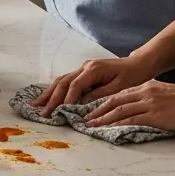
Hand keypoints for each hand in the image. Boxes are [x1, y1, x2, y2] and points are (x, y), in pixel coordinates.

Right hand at [32, 56, 157, 115]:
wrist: (138, 64)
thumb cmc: (132, 75)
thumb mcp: (119, 87)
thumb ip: (100, 94)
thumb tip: (82, 103)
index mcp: (94, 69)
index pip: (75, 85)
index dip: (67, 98)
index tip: (59, 111)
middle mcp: (85, 67)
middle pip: (63, 82)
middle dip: (51, 98)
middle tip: (42, 111)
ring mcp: (83, 68)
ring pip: (61, 80)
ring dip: (48, 93)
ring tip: (36, 104)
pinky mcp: (83, 72)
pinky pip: (66, 81)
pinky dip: (55, 90)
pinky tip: (47, 97)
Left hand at [84, 81, 174, 131]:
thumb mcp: (168, 96)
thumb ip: (154, 100)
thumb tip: (144, 110)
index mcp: (148, 87)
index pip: (120, 94)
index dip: (105, 102)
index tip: (93, 109)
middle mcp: (145, 92)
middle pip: (114, 100)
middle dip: (97, 109)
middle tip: (85, 118)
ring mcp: (149, 103)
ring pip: (119, 109)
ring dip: (102, 118)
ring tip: (90, 125)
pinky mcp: (155, 115)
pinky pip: (130, 119)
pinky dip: (115, 123)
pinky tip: (107, 128)